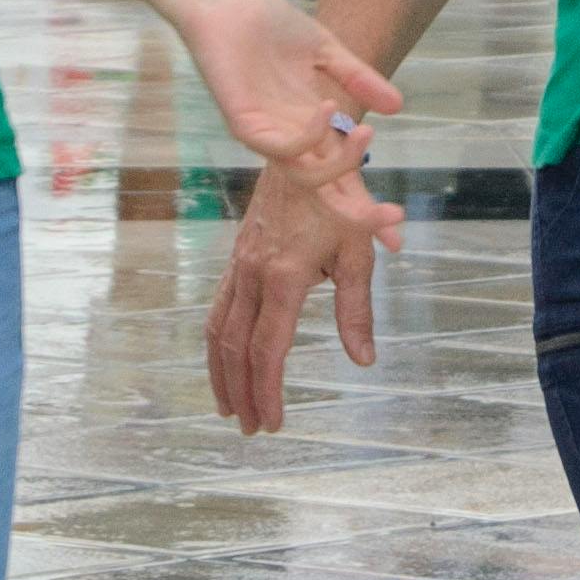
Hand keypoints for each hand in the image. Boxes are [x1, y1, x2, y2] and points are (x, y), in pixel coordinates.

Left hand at [172, 0, 407, 233]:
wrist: (226, 5)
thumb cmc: (269, 27)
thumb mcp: (328, 52)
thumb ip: (360, 79)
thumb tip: (399, 107)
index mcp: (312, 128)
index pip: (344, 177)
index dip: (368, 204)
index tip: (400, 228)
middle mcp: (291, 140)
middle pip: (327, 192)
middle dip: (359, 213)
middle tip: (394, 221)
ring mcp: (267, 135)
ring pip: (306, 176)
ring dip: (341, 165)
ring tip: (367, 135)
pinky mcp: (244, 124)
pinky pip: (279, 148)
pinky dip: (308, 136)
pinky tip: (327, 108)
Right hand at [205, 144, 399, 434]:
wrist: (303, 150)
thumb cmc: (340, 200)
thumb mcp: (358, 251)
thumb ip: (357, 310)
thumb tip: (364, 360)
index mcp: (285, 277)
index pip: (268, 349)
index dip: (268, 390)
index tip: (273, 423)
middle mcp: (253, 274)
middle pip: (236, 349)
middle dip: (243, 393)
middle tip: (251, 429)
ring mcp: (239, 266)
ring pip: (217, 331)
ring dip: (221, 374)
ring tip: (230, 408)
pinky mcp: (235, 259)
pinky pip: (217, 310)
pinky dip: (215, 344)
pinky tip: (222, 362)